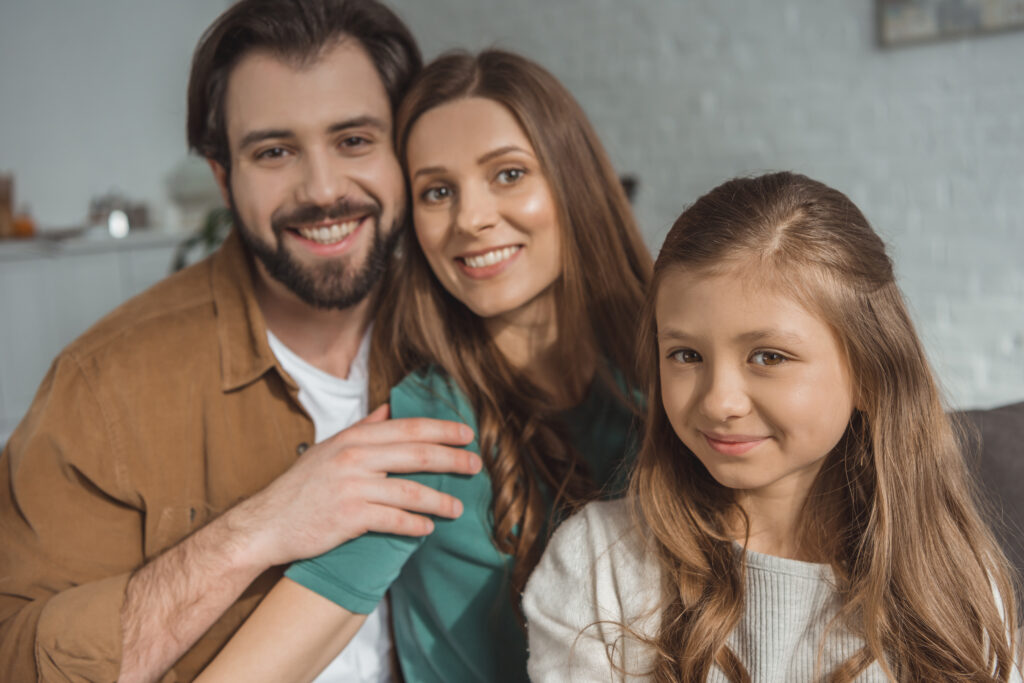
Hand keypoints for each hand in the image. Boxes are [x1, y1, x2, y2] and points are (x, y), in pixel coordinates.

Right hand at [226, 404, 479, 569]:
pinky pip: (394, 520)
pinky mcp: (349, 518)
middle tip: (476, 466)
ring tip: (457, 509)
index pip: (408, 428)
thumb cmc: (300, 487)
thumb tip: (389, 409)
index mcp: (354, 438)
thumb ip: (362, 428)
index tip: (467, 434)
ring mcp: (352, 487)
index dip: (442, 430)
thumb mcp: (329, 448)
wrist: (265, 523)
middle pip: (418, 454)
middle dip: (453, 459)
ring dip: (440, 500)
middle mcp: (355, 458)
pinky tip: (428, 529)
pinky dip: (415, 525)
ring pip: (411, 491)